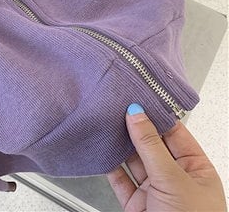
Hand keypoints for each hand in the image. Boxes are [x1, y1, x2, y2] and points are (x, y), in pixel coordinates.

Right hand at [107, 103, 226, 211]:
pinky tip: (103, 150)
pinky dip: (110, 164)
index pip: (174, 132)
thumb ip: (151, 145)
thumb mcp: (173, 180)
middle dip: (135, 127)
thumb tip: (137, 114)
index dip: (156, 115)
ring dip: (120, 144)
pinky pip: (120, 178)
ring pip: (134, 159)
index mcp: (196, 168)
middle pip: (151, 144)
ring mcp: (154, 190)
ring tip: (107, 123)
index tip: (138, 98)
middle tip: (117, 106)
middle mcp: (174, 177)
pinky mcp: (135, 203)